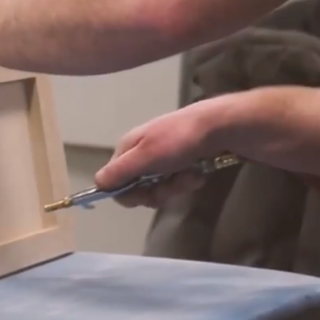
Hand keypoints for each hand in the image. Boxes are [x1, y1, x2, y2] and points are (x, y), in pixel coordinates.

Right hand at [94, 99, 227, 208]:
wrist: (222, 126)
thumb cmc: (180, 139)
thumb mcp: (146, 156)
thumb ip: (120, 172)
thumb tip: (97, 184)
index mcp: (128, 148)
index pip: (114, 181)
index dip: (128, 192)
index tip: (144, 193)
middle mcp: (142, 152)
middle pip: (138, 188)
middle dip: (157, 191)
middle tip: (172, 181)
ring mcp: (163, 157)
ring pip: (160, 188)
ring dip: (177, 186)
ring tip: (191, 173)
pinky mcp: (183, 162)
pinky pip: (178, 182)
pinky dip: (189, 180)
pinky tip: (199, 171)